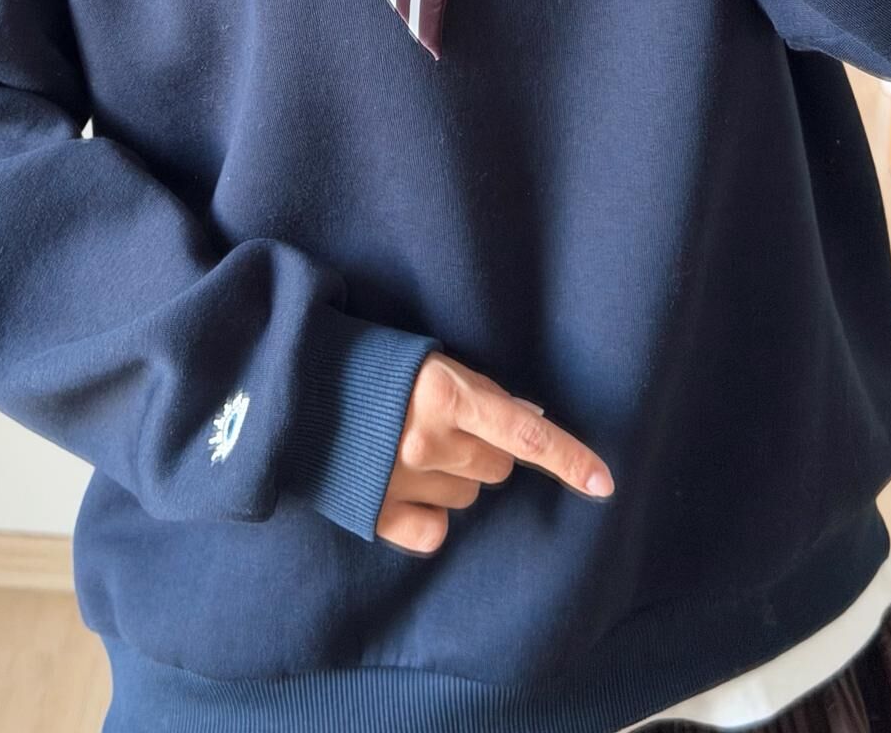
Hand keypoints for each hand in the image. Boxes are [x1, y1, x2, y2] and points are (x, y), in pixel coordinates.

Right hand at [376, 350, 614, 554]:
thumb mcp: (424, 360)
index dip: (567, 457)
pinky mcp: (374, 511)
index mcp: (441, 392)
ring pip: (467, 496)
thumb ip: (475, 392)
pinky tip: (404, 488)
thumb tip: (528, 419)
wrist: (287, 385)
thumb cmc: (362, 360)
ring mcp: (399, 480)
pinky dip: (428, 514)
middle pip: (496, 467)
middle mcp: (425, 440)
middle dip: (484, 449)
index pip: (523, 432)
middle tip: (447, 425)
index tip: (604, 484)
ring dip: (455, 476)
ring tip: (412, 446)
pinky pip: (432, 531)